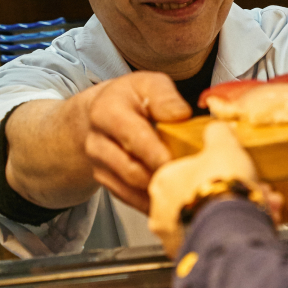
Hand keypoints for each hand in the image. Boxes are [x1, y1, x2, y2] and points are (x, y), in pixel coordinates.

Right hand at [72, 72, 190, 212]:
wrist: (98, 114)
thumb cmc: (131, 98)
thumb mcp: (148, 84)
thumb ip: (165, 97)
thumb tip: (182, 115)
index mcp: (108, 111)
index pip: (134, 137)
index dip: (158, 154)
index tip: (181, 163)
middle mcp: (97, 141)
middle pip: (131, 170)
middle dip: (162, 178)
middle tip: (190, 183)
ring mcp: (98, 164)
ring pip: (130, 189)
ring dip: (157, 193)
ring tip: (184, 193)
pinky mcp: (104, 181)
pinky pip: (128, 199)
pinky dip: (150, 203)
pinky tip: (171, 202)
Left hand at [149, 121, 281, 257]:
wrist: (231, 228)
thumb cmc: (221, 188)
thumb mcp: (223, 145)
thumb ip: (217, 134)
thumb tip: (216, 129)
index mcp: (162, 181)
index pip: (189, 170)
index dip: (219, 168)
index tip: (235, 168)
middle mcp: (162, 211)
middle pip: (203, 196)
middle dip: (232, 191)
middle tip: (253, 188)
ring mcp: (175, 236)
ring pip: (211, 219)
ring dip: (237, 211)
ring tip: (263, 205)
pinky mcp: (192, 256)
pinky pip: (217, 239)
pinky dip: (235, 231)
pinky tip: (256, 223)